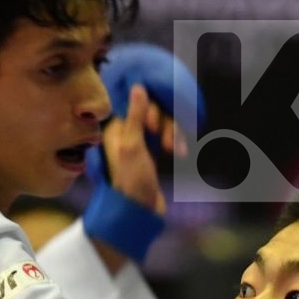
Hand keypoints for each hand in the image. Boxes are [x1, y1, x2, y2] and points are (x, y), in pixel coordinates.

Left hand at [100, 83, 182, 216]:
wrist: (140, 212)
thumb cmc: (132, 180)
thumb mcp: (132, 146)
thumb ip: (135, 116)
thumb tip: (138, 86)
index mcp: (117, 127)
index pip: (136, 102)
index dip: (150, 109)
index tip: (153, 126)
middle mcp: (127, 131)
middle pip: (153, 111)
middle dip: (165, 124)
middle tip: (165, 143)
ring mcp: (141, 142)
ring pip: (162, 124)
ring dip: (172, 134)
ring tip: (176, 150)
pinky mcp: (153, 153)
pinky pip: (166, 136)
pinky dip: (175, 142)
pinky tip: (181, 152)